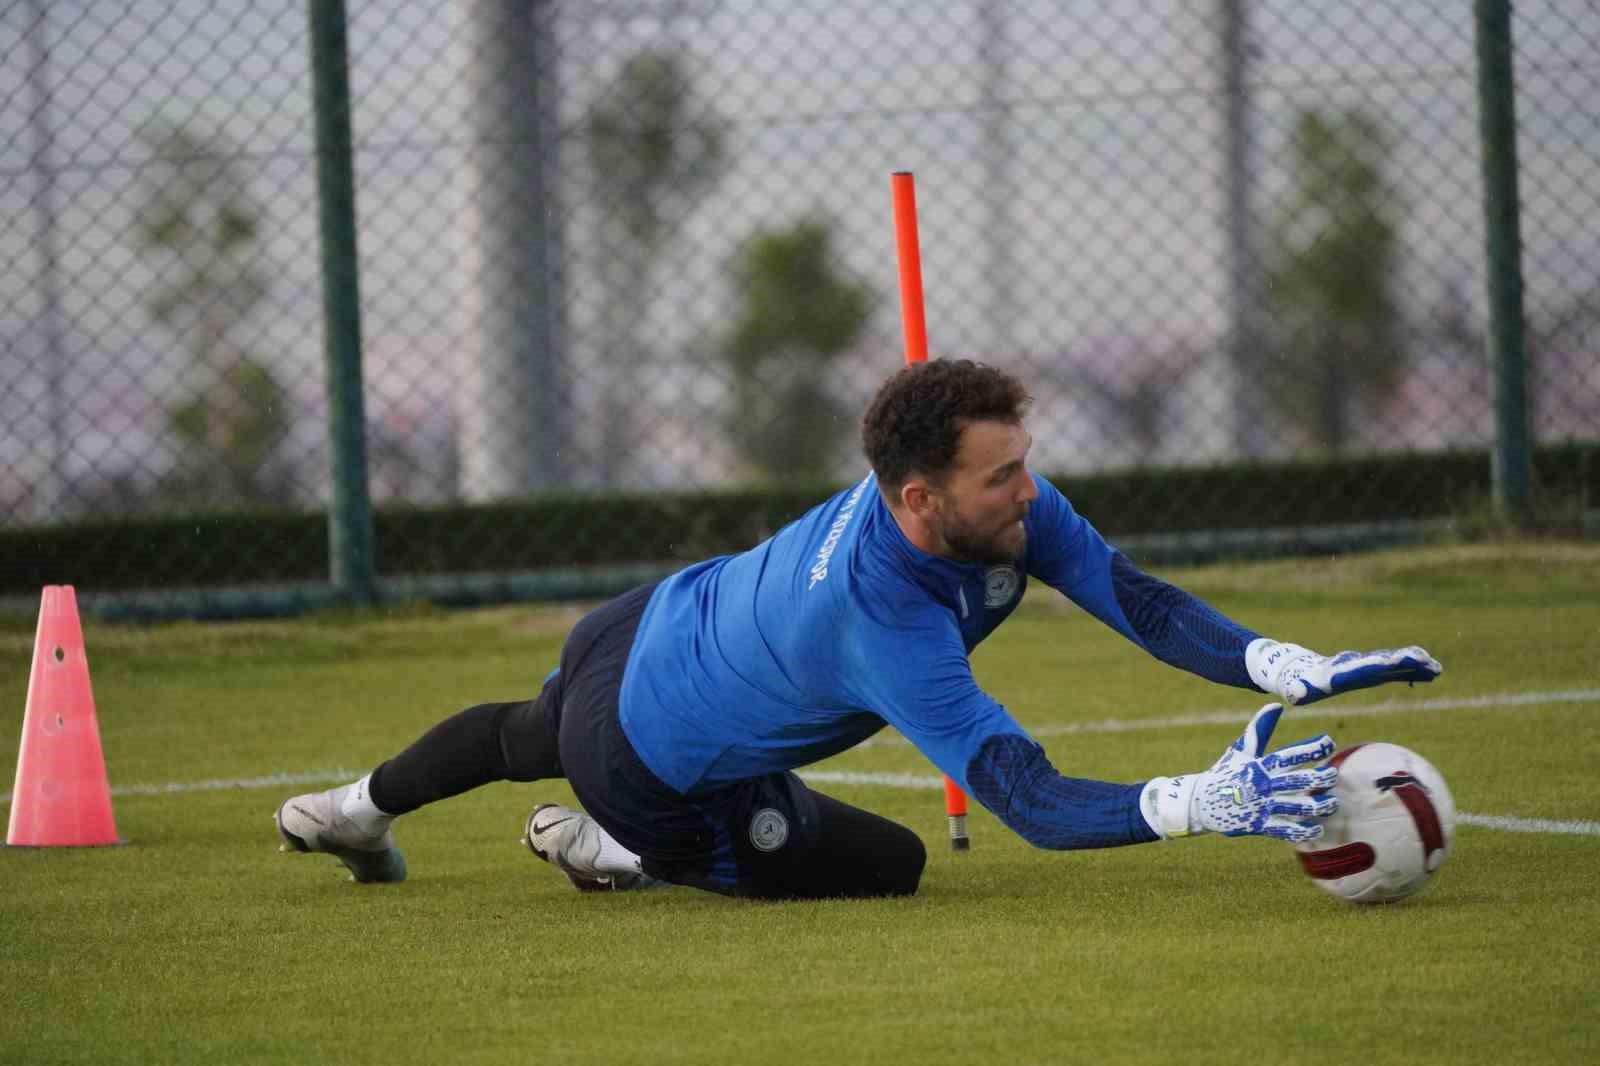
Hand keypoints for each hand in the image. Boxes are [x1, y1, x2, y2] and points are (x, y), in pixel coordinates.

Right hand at [1142, 703, 1337, 842]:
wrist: (1200, 802)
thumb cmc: (1225, 772)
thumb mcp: (1240, 750)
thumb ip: (1260, 729)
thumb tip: (1275, 705)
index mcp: (1260, 765)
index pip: (1289, 754)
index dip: (1311, 748)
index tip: (1328, 742)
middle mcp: (1262, 785)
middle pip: (1298, 780)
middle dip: (1321, 778)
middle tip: (1333, 775)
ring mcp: (1260, 806)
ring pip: (1297, 807)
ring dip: (1318, 806)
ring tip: (1332, 803)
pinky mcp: (1257, 826)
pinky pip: (1285, 830)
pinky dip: (1303, 832)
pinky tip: (1317, 829)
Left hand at [1247, 639, 1441, 705]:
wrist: (1302, 670)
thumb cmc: (1299, 685)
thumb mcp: (1295, 689)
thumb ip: (1297, 692)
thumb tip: (1295, 696)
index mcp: (1343, 672)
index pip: (1364, 666)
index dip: (1380, 664)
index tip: (1397, 659)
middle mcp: (1358, 666)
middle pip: (1384, 662)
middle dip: (1404, 661)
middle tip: (1427, 661)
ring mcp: (1367, 667)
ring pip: (1394, 664)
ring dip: (1414, 665)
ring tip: (1437, 668)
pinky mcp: (1372, 672)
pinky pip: (1396, 671)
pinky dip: (1412, 671)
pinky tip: (1431, 673)